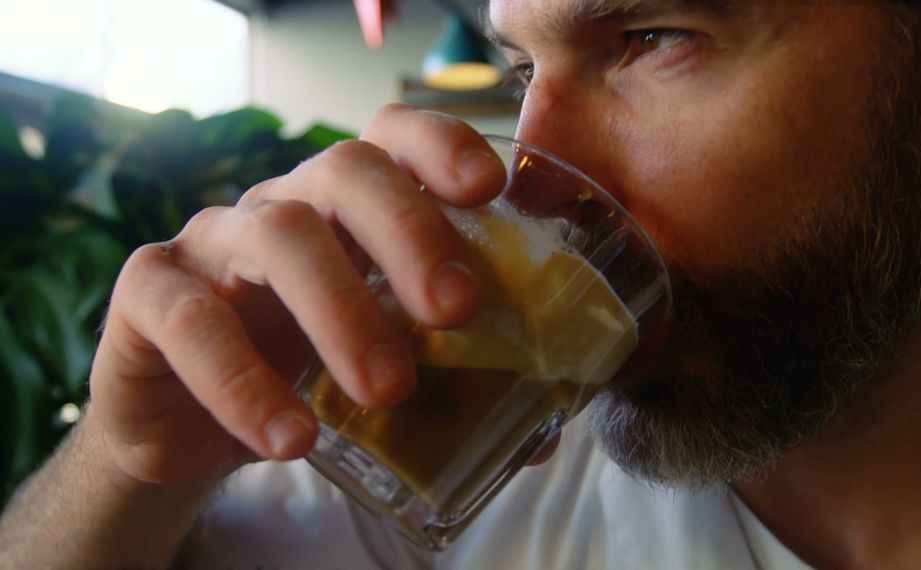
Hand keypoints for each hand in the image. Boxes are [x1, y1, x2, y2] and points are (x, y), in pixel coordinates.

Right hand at [85, 104, 506, 486]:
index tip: (488, 189)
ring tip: (388, 391)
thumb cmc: (303, 374)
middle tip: (458, 310)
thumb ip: (453, 383)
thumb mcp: (380, 364)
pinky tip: (291, 440)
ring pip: (278, 236)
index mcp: (347, 209)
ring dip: (341, 312)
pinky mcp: (150, 295)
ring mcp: (212, 241)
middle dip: (409, 231)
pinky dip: (244, 382)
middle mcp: (282, 205)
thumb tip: (543, 433)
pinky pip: (189, 319)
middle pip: (344, 170)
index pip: (391, 138)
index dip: (439, 145)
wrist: (190, 427)